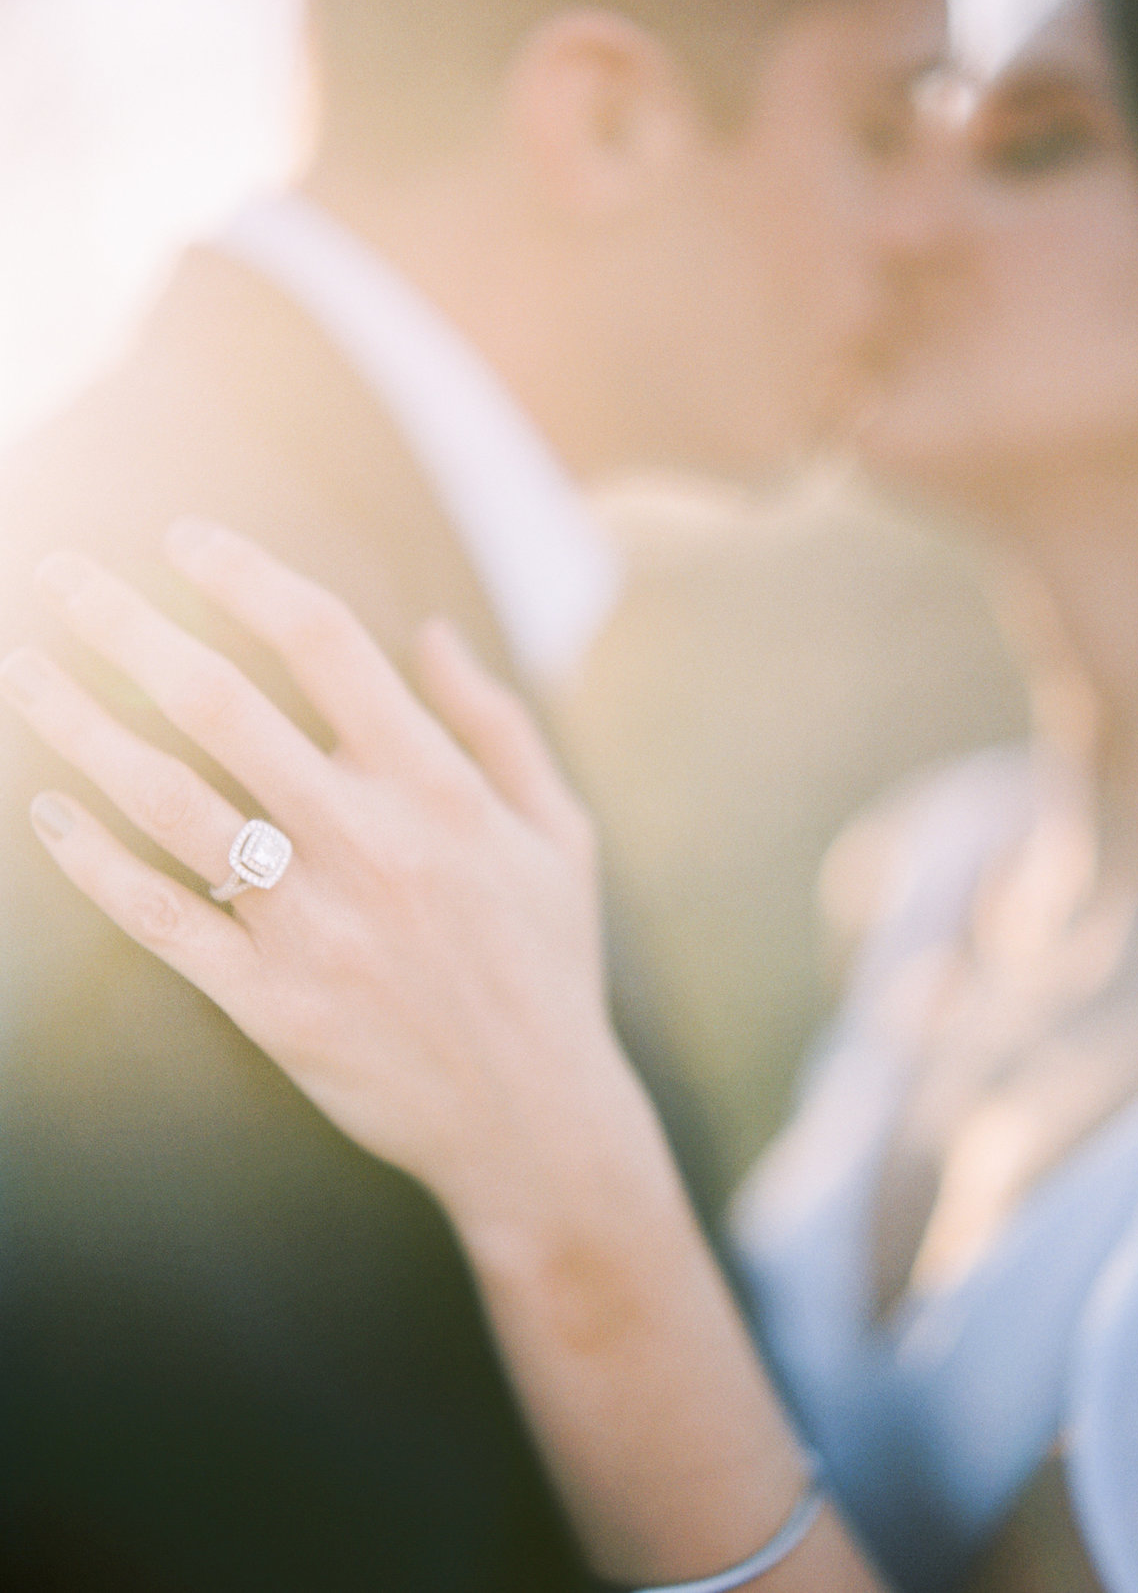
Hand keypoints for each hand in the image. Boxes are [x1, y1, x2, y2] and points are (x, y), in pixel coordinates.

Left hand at [0, 520, 622, 1219]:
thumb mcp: (560, 834)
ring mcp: (314, 926)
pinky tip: (45, 809)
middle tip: (60, 579)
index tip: (185, 540)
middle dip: (126, 626)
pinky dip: (93, 861)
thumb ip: (497, 726)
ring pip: (167, 802)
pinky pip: (160, 919)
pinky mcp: (273, 1003)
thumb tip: (429, 630)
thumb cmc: (551, 966)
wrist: (537, 1123)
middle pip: (222, 702)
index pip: (325, 643)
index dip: (245, 574)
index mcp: (442, 789)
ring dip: (81, 726)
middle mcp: (370, 843)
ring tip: (25, 673)